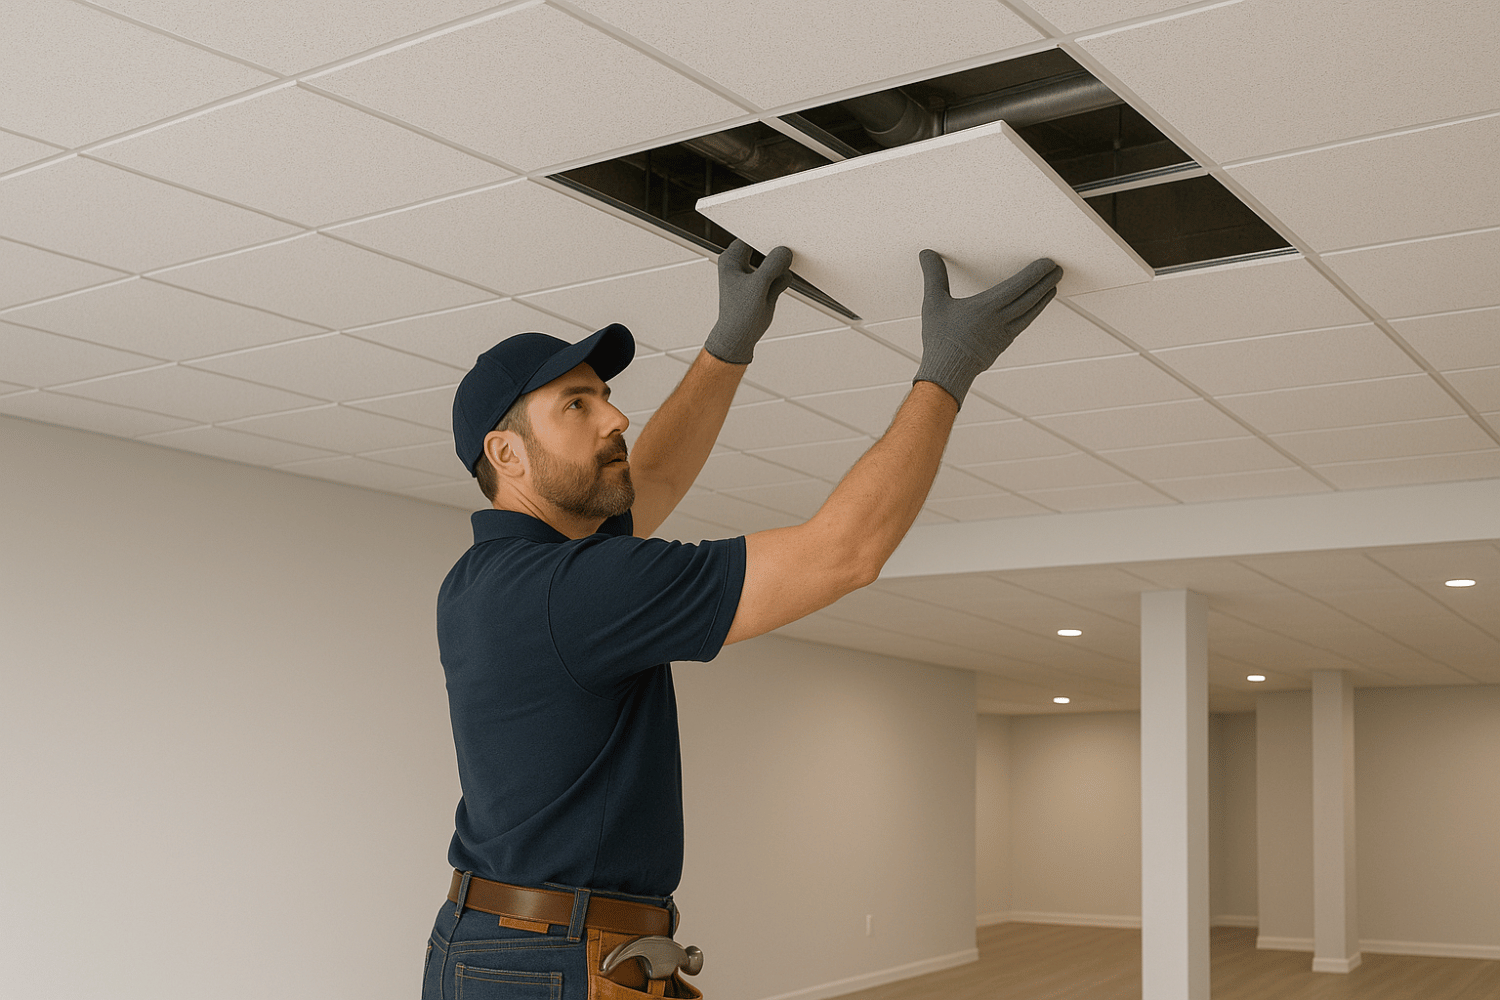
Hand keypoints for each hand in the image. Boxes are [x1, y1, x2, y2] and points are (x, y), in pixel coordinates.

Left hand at [703, 238, 794, 364]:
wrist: (741, 336)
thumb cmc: (738, 314)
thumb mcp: (757, 286)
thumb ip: (772, 266)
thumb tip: (785, 252)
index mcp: (732, 259)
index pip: (751, 236)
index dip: (765, 235)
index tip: (779, 236)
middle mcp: (742, 264)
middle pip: (765, 247)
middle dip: (776, 253)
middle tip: (784, 254)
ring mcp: (755, 274)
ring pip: (776, 261)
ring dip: (781, 269)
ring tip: (774, 281)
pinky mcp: (766, 284)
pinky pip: (781, 274)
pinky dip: (783, 280)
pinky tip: (776, 289)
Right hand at [911, 251, 1062, 408]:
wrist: (947, 372)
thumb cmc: (940, 338)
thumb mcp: (933, 303)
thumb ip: (934, 276)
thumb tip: (927, 253)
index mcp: (987, 307)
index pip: (1019, 286)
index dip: (1036, 273)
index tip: (1048, 263)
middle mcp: (1000, 319)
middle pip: (1031, 298)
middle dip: (1046, 282)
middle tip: (1058, 270)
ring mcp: (1004, 333)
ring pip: (1031, 312)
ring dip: (1044, 298)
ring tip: (1053, 287)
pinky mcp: (1003, 343)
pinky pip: (1024, 324)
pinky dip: (1034, 313)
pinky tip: (1034, 309)